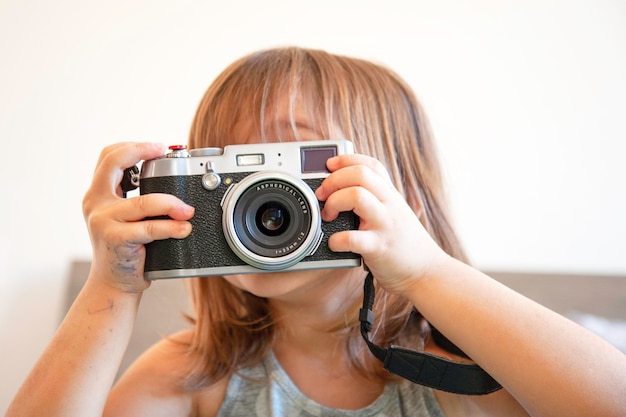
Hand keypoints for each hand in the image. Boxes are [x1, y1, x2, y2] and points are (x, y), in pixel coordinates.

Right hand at [82, 142, 193, 292]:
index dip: (133, 146)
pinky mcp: (115, 239)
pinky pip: (149, 228)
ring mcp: (103, 221)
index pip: (108, 156)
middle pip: (113, 163)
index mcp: (98, 195)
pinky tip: (184, 229)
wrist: (113, 284)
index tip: (158, 146)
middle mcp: (96, 203)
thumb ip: (139, 198)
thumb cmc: (127, 250)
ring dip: (171, 203)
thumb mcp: (126, 218)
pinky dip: (171, 228)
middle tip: (165, 152)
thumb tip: (173, 177)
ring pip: (143, 201)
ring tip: (188, 210)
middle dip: (141, 151)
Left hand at [315, 154, 449, 294]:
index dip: (347, 159)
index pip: (370, 164)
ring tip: (327, 216)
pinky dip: (336, 240)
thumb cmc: (404, 244)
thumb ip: (375, 200)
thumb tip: (340, 191)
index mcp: (390, 195)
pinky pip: (352, 238)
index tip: (329, 164)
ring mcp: (385, 224)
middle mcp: (389, 205)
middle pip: (360, 174)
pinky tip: (333, 243)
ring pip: (357, 196)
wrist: (427, 271)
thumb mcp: (394, 213)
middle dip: (333, 180)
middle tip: (321, 195)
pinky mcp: (379, 248)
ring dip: (334, 202)